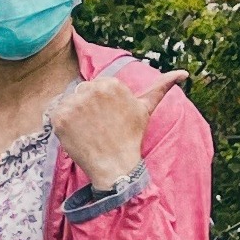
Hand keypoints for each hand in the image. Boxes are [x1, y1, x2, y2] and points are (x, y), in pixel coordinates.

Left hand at [52, 65, 188, 190]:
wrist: (115, 165)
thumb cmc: (130, 137)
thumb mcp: (145, 108)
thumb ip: (161, 87)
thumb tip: (184, 74)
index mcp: (111, 84)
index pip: (94, 87)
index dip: (99, 104)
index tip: (107, 118)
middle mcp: (92, 89)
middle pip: (80, 93)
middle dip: (86, 108)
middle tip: (98, 127)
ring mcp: (74, 104)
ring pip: (67, 103)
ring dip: (73, 116)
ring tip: (88, 131)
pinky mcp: (60, 118)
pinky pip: (54, 114)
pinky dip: (61, 125)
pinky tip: (76, 135)